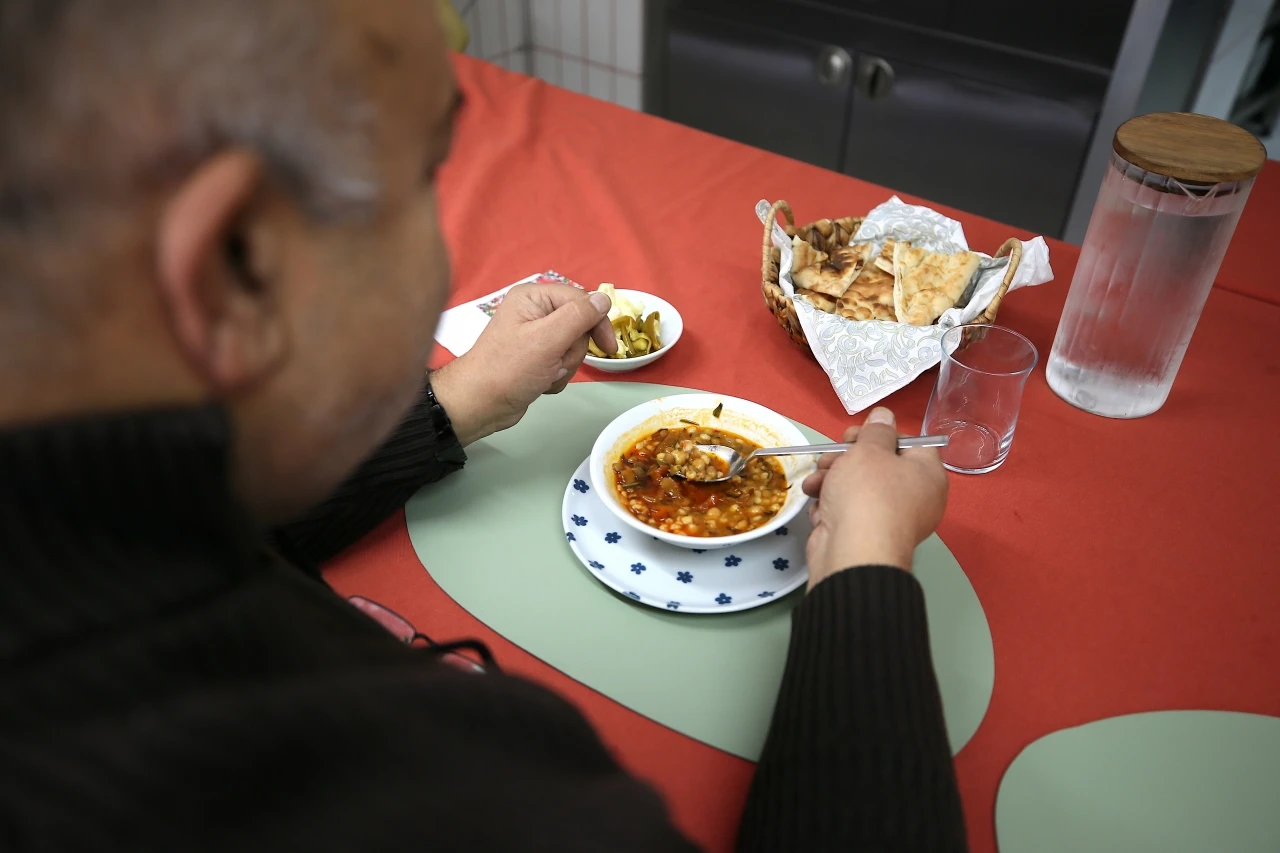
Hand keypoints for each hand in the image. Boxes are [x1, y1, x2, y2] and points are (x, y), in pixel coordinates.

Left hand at [429, 284, 616, 444]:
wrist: (480, 405)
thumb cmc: (508, 369)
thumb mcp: (547, 339)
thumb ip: (579, 316)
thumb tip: (604, 298)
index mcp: (534, 297)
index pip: (581, 300)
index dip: (597, 322)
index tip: (609, 347)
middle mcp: (534, 311)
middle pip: (579, 325)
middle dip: (572, 350)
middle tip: (553, 362)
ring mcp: (535, 336)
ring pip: (573, 347)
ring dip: (564, 366)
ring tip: (544, 374)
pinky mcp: (536, 358)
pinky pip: (562, 363)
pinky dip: (556, 376)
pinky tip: (540, 382)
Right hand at [802, 407, 947, 589]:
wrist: (852, 553)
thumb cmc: (867, 494)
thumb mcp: (870, 450)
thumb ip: (876, 430)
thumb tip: (885, 415)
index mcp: (927, 474)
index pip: (908, 443)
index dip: (878, 434)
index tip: (854, 435)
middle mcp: (915, 497)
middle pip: (879, 465)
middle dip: (846, 459)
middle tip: (828, 458)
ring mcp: (890, 519)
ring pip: (858, 487)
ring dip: (831, 481)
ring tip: (814, 484)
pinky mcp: (867, 535)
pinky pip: (850, 511)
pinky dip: (832, 506)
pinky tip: (819, 506)